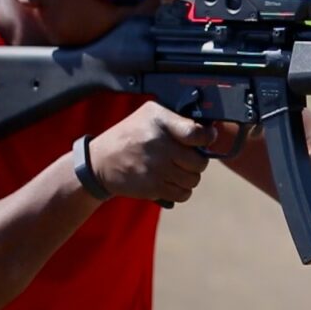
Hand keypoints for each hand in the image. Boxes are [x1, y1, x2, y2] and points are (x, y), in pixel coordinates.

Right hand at [88, 101, 214, 202]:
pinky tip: (172, 182)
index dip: (207, 138)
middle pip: (200, 162)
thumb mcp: (150, 115)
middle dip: (196, 162)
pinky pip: (182, 194)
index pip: (197, 133)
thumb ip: (178, 120)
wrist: (100, 162)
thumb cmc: (132, 135)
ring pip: (193, 180)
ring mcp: (156, 168)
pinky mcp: (152, 187)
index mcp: (160, 121)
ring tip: (177, 170)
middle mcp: (159, 144)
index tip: (206, 139)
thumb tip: (210, 130)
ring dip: (189, 177)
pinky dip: (181, 190)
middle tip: (186, 158)